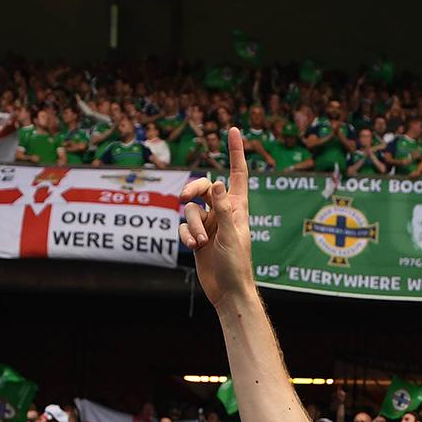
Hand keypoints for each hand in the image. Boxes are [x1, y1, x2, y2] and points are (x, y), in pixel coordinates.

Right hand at [180, 127, 254, 308]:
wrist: (228, 292)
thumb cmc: (236, 265)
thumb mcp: (231, 235)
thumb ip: (224, 209)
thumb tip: (218, 182)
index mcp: (237, 208)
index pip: (237, 173)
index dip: (235, 151)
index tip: (233, 129)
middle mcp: (223, 212)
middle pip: (204, 187)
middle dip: (193, 189)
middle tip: (185, 196)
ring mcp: (209, 225)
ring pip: (190, 210)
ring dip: (192, 226)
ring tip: (201, 243)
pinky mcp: (197, 238)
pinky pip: (184, 227)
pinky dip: (186, 236)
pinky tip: (195, 248)